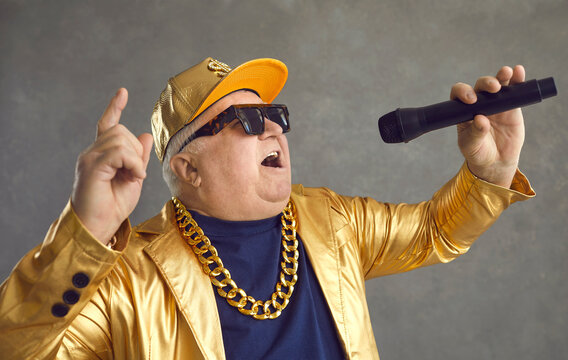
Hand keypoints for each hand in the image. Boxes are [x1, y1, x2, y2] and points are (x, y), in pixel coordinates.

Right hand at [71, 89, 152, 244]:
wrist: (98, 227)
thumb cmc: (113, 207)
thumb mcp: (134, 178)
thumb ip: (139, 158)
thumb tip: (145, 135)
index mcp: (102, 154)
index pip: (107, 124)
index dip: (115, 107)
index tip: (123, 92)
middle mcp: (93, 152)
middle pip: (121, 131)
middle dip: (137, 150)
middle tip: (136, 174)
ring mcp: (90, 157)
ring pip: (121, 138)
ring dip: (135, 159)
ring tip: (133, 177)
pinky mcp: (91, 166)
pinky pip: (119, 151)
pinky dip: (133, 163)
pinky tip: (133, 176)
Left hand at [452, 65, 525, 187]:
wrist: (496, 161)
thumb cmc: (478, 152)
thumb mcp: (472, 146)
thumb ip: (475, 133)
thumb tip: (480, 119)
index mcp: (463, 110)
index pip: (459, 94)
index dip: (463, 92)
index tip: (471, 100)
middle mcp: (478, 103)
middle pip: (480, 86)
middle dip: (486, 83)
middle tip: (493, 88)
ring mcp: (495, 102)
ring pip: (498, 83)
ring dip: (502, 76)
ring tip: (507, 72)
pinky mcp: (511, 106)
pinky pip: (514, 90)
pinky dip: (517, 79)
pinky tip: (519, 71)